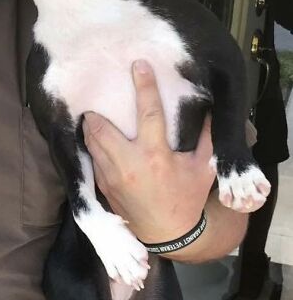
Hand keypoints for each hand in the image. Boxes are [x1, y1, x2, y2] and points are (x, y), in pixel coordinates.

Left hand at [82, 59, 215, 244]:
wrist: (168, 234)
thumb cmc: (186, 197)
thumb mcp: (202, 168)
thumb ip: (207, 138)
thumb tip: (210, 110)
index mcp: (156, 155)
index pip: (148, 112)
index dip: (144, 86)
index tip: (138, 65)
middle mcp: (129, 163)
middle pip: (102, 127)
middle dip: (97, 111)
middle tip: (97, 97)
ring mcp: (111, 175)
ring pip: (91, 142)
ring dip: (90, 127)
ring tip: (90, 114)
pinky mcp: (102, 185)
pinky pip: (91, 159)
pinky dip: (90, 146)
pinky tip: (91, 138)